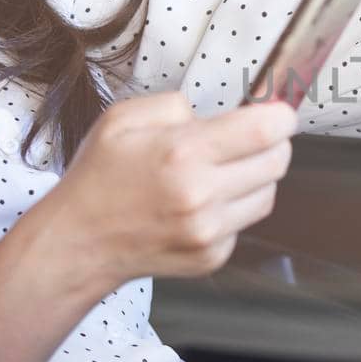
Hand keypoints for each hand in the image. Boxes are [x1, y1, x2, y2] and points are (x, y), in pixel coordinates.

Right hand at [31, 93, 297, 291]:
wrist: (79, 242)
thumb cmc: (99, 176)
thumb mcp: (123, 118)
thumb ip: (175, 105)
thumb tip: (216, 115)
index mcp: (182, 153)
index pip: (265, 131)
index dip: (282, 117)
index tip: (279, 113)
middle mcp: (202, 195)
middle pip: (278, 162)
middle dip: (274, 143)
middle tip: (253, 138)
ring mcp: (210, 232)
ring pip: (269, 194)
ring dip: (257, 176)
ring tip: (224, 170)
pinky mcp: (213, 256)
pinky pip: (245, 222)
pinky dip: (235, 208)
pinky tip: (205, 202)